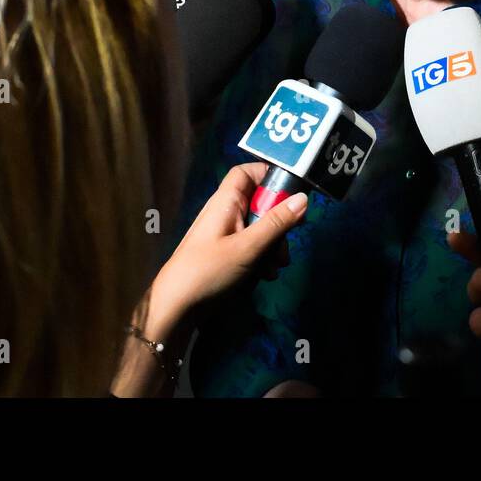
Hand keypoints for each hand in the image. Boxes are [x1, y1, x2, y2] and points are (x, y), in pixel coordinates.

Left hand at [151, 162, 306, 331]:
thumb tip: (304, 198)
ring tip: (277, 265)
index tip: (292, 190)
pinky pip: (254, 246)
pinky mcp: (229, 254)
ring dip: (274, 244)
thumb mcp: (247, 247)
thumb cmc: (208, 270)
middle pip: (261, 203)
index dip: (268, 174)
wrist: (177, 307)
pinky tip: (267, 275)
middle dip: (279, 221)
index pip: (247, 172)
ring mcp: (228, 234)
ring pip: (261, 228)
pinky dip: (264, 257)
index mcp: (226, 202)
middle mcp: (227, 213)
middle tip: (289, 238)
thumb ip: (276, 223)